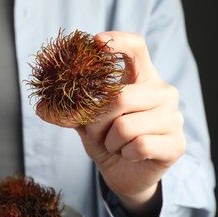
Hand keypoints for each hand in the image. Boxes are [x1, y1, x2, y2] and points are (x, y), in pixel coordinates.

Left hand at [37, 31, 185, 216]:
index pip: (137, 48)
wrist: (126, 175)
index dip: (118, 40)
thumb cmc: (109, 141)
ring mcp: (173, 118)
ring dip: (110, 142)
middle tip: (96, 134)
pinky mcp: (176, 144)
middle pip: (120, 97)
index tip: (97, 43)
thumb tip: (41, 107)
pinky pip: (138, 145)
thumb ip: (71, 111)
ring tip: (116, 145)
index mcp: (142, 79)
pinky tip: (129, 155)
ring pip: (125, 126)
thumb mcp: (87, 123)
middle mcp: (163, 93)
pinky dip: (124, 154)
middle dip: (97, 122)